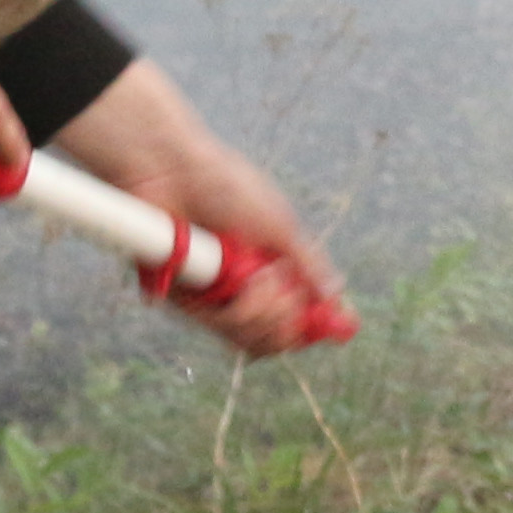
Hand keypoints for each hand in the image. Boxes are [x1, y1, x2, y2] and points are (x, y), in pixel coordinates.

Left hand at [56, 61, 350, 359]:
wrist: (176, 173)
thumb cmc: (228, 186)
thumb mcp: (281, 225)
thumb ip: (310, 263)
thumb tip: (336, 294)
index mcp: (269, 267)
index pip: (296, 315)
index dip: (314, 326)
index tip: (336, 329)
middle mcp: (242, 288)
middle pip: (274, 338)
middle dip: (287, 323)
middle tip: (284, 295)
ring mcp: (214, 296)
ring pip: (249, 339)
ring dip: (264, 313)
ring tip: (260, 279)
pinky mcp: (185, 299)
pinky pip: (219, 327)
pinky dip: (237, 310)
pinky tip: (239, 281)